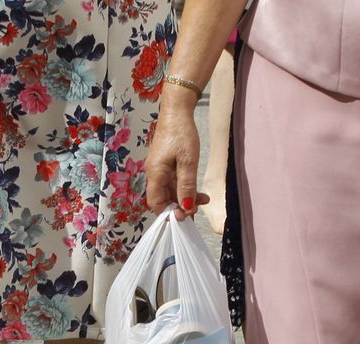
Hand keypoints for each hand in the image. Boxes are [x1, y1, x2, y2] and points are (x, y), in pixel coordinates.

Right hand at [144, 91, 209, 218]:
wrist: (177, 110)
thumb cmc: (181, 133)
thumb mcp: (188, 162)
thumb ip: (186, 186)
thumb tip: (186, 207)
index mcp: (155, 174)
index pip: (156, 203)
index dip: (168, 213)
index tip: (185, 216)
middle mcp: (155, 173)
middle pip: (164, 198)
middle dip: (180, 206)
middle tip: (197, 211)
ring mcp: (160, 168)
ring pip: (171, 191)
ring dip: (185, 197)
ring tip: (204, 200)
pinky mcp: (166, 163)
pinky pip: (174, 181)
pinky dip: (185, 187)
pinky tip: (198, 191)